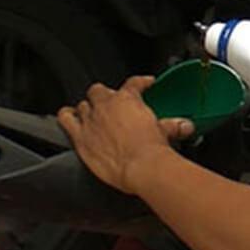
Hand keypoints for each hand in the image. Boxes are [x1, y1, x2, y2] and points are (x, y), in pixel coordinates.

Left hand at [57, 77, 194, 192]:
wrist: (141, 166)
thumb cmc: (152, 149)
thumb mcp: (166, 132)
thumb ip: (173, 125)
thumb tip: (184, 125)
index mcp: (129, 99)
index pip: (133, 83)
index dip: (140, 83)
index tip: (145, 85)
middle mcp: (107, 105)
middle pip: (99, 91)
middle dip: (104, 95)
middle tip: (111, 105)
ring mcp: (91, 120)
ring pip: (82, 104)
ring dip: (86, 108)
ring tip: (89, 114)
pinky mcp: (80, 137)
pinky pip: (65, 119)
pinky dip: (66, 117)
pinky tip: (69, 119)